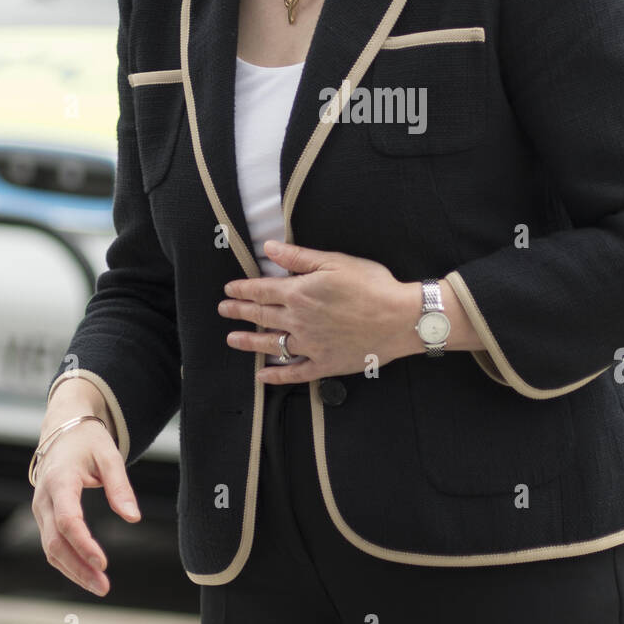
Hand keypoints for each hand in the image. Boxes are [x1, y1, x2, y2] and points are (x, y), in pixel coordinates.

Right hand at [31, 421, 140, 595]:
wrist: (63, 430)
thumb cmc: (88, 442)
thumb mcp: (109, 455)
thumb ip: (120, 486)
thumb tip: (133, 518)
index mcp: (59, 480)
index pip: (68, 520)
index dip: (84, 544)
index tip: (103, 563)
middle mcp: (44, 498)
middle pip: (55, 542)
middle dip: (78, 568)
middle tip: (104, 587)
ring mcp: (41, 509)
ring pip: (50, 548)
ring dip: (73, 570)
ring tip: (100, 586)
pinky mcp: (44, 516)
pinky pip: (52, 544)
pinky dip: (67, 562)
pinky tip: (87, 573)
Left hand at [218, 240, 419, 383]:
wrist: (399, 319)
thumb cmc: (372, 286)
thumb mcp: (335, 262)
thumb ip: (299, 257)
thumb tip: (269, 248)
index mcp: (299, 293)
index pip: (261, 290)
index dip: (242, 289)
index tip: (229, 289)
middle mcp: (298, 321)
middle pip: (261, 315)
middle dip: (239, 312)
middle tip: (224, 310)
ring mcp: (310, 345)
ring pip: (271, 344)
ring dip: (248, 341)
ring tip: (232, 339)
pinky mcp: (324, 364)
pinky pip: (294, 372)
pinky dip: (276, 375)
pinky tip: (262, 375)